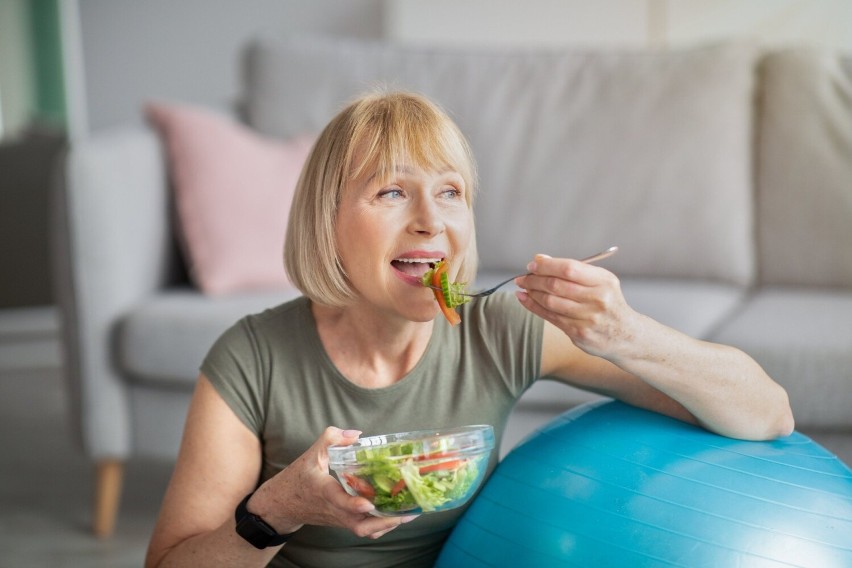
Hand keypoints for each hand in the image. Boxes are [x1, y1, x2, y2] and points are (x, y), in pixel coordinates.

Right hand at [250, 427, 417, 539]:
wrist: (283, 505)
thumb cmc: (298, 478)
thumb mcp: (310, 453)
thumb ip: (331, 438)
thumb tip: (357, 434)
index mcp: (322, 491)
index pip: (338, 501)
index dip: (353, 504)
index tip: (368, 504)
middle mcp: (333, 509)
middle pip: (358, 525)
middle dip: (384, 521)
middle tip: (406, 512)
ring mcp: (339, 519)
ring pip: (364, 531)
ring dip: (387, 525)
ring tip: (409, 514)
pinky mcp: (344, 522)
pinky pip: (364, 530)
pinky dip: (381, 526)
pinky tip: (397, 515)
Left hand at [516, 254, 636, 357]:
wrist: (626, 335)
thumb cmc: (608, 303)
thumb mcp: (600, 281)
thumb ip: (572, 270)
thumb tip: (540, 259)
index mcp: (604, 281)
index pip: (569, 268)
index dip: (547, 266)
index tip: (532, 265)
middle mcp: (598, 299)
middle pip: (557, 286)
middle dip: (534, 279)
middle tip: (522, 277)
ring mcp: (588, 318)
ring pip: (550, 302)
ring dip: (531, 293)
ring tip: (523, 287)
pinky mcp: (579, 333)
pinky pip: (550, 317)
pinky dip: (534, 307)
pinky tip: (525, 299)